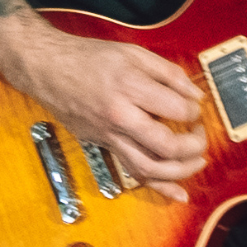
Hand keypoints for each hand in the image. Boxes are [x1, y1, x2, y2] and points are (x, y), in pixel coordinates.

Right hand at [0, 20, 207, 198]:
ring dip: (180, 171)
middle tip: (199, 136)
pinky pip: (132, 171)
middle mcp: (119, 116)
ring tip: (196, 162)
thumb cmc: (88, 57)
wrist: (46, 69)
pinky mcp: (101, 145)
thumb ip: (168, 73)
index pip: (176, 109)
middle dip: (194, 145)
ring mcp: (108, 135)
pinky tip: (177, 193)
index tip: (194, 107)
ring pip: (149, 168)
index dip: (194, 111)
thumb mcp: (132, 52)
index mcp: (129, 87)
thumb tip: (195, 94)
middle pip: (166, 146)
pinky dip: (157, 186)